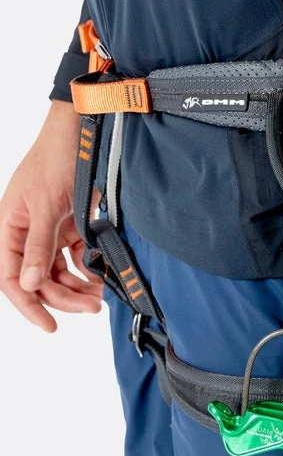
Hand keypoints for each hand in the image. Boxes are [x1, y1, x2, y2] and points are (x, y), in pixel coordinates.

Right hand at [0, 100, 102, 331]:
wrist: (81, 131)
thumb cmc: (55, 158)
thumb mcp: (46, 203)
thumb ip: (38, 245)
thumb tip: (28, 284)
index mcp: (9, 227)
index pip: (9, 278)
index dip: (27, 304)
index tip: (49, 324)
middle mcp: (26, 233)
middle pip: (38, 279)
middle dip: (63, 296)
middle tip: (90, 307)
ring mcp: (49, 230)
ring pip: (59, 272)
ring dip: (78, 286)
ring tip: (99, 296)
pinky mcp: (70, 224)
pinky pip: (76, 256)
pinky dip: (88, 269)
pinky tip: (101, 277)